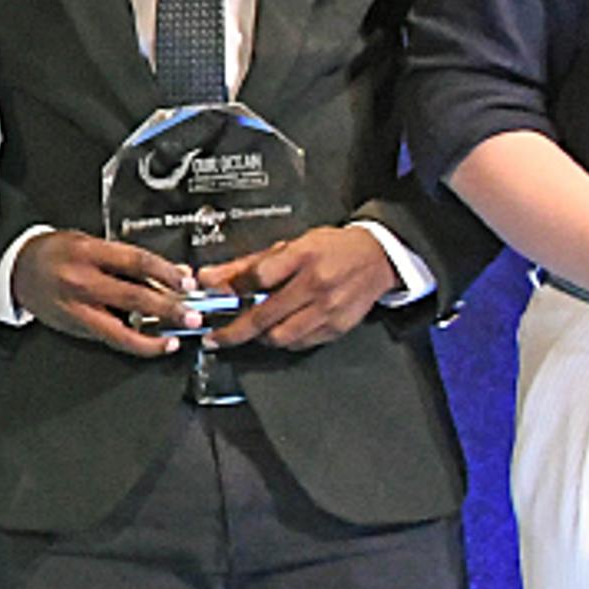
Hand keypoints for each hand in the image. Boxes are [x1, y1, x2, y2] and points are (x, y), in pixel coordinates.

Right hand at [7, 229, 195, 355]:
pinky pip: (108, 339)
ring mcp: (77, 309)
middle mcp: (82, 282)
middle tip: (191, 316)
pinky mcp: (75, 328)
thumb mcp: (90, 242)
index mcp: (88, 252)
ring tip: (172, 341)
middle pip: (133, 298)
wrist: (18, 268)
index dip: (166, 273)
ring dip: (151, 339)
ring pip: (119, 332)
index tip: (186, 281)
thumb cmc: (56, 251)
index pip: (136, 262)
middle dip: (167, 309)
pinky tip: (149, 343)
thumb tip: (168, 273)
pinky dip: (132, 343)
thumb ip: (127, 258)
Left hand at [202, 224, 399, 350]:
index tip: (213, 294)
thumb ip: (249, 263)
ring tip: (250, 331)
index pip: (259, 276)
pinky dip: (284, 340)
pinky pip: (301, 343)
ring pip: (281, 336)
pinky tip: (278, 331)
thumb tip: (211, 277)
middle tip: (215, 337)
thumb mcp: (290, 245)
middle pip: (265, 315)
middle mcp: (316, 284)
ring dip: (259, 338)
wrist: (377, 258)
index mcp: (303, 256)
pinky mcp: (337, 327)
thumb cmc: (331, 248)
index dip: (233, 288)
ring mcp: (328, 309)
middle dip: (233, 331)